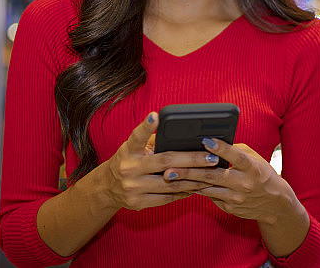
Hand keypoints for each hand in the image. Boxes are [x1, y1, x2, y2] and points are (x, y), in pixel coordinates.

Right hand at [100, 112, 220, 210]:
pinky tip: (197, 187)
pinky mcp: (138, 203)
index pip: (137, 136)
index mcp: (128, 150)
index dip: (147, 126)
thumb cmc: (129, 161)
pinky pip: (167, 198)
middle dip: (191, 159)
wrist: (107, 187)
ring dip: (194, 178)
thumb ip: (152, 141)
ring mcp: (133, 187)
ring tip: (211, 173)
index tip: (155, 116)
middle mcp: (129, 168)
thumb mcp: (133, 148)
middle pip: (165, 161)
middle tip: (212, 157)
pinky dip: (184, 192)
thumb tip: (183, 134)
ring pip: (170, 183)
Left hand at [163, 138, 301, 225]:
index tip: (206, 140)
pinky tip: (181, 184)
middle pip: (213, 176)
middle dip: (189, 171)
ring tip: (169, 176)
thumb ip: (236, 150)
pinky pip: (209, 196)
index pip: (236, 156)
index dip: (222, 148)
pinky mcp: (229, 208)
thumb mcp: (255, 158)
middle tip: (170, 167)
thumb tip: (212, 143)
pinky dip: (195, 190)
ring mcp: (235, 198)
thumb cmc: (262, 174)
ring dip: (186, 182)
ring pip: (206, 188)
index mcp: (252, 168)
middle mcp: (244, 183)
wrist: (274, 204)